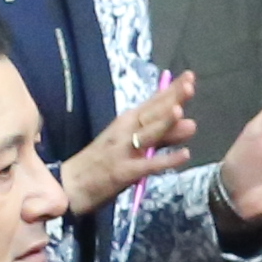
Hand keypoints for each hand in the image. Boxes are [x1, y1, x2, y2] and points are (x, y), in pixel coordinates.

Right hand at [60, 78, 195, 220]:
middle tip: (190, 84)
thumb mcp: (135, 145)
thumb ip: (164, 137)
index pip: (152, 103)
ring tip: (180, 110)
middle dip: (170, 99)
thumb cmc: (103, 162)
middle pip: (151, 113)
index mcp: (127, 122)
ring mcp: (123, 151)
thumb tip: (191, 123)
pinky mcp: (123, 172)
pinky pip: (147, 165)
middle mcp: (125, 132)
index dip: (171, 90)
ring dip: (162, 123)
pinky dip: (165, 160)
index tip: (190, 76)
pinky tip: (184, 155)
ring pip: (146, 134)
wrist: (69, 185)